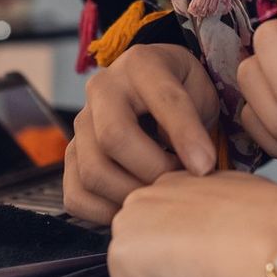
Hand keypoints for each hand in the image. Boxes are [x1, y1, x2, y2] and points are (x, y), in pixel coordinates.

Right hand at [63, 44, 219, 226]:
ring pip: (93, 171)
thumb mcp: (200, 93)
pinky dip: (106, 212)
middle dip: (154, 170)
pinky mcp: (70, 157)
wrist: (151, 92)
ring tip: (160, 192)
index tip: (206, 167)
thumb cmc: (182, 92)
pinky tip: (133, 204)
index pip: (164, 100)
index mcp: (141, 64)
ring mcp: (80, 124)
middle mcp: (102, 89)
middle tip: (180, 183)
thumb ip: (196, 122)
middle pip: (114, 137)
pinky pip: (76, 195)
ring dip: (132, 194)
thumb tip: (191, 167)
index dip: (186, 136)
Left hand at [108, 170, 276, 276]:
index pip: (169, 225)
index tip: (218, 251)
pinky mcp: (122, 256)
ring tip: (205, 271)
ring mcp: (129, 222)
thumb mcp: (249, 200)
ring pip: (138, 273)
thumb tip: (226, 231)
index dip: (192, 248)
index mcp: (181, 178)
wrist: (276, 242)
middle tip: (212, 263)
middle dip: (172, 264)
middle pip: (148, 248)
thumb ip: (222, 211)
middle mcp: (148, 192)